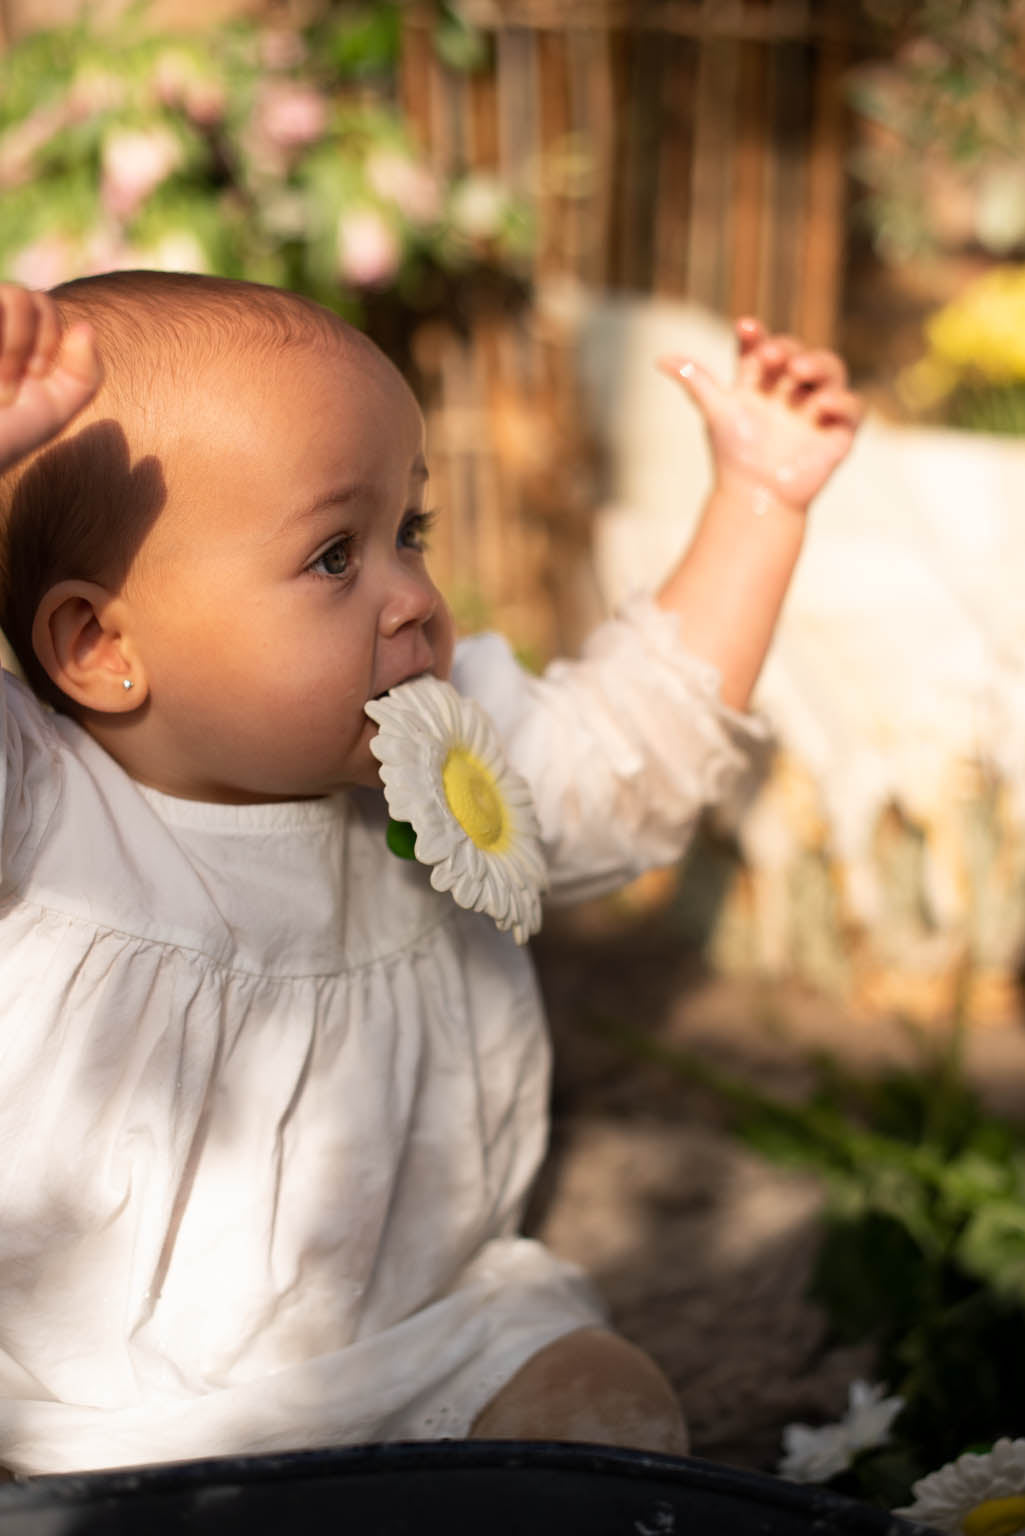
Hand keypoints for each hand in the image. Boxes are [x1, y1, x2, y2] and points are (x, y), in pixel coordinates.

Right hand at [0, 285, 101, 473]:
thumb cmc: (12, 429)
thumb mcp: (59, 406)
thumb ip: (86, 371)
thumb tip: (85, 327)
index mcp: (21, 332)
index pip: (42, 305)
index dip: (47, 338)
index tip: (37, 375)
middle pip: (19, 296)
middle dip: (22, 343)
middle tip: (13, 384)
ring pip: (6, 298)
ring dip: (11, 346)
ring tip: (0, 384)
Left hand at [658, 317, 862, 511]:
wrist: (755, 497)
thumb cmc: (734, 455)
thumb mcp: (715, 411)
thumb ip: (695, 381)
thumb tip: (660, 358)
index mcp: (762, 381)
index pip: (763, 348)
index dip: (757, 336)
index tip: (744, 329)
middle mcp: (791, 389)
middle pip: (799, 354)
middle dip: (788, 349)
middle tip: (770, 356)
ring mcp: (818, 407)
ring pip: (831, 370)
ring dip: (818, 365)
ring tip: (798, 372)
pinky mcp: (839, 430)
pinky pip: (853, 407)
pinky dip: (842, 401)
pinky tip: (822, 404)